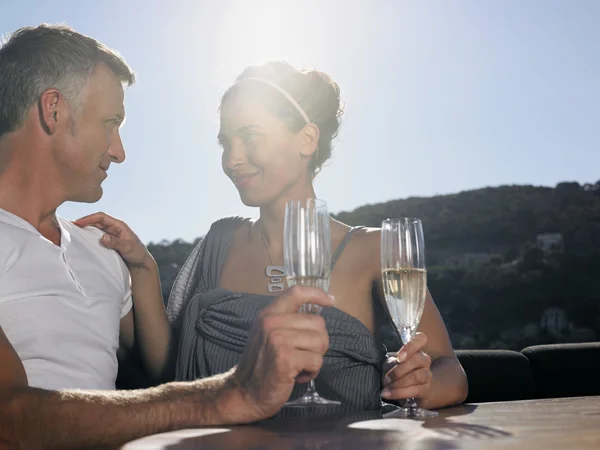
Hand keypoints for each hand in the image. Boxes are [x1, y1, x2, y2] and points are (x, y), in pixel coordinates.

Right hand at [74, 212, 152, 269]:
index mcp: (119, 225)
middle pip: (96, 221)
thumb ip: (116, 242)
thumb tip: (102, 237)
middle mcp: (114, 228)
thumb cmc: (137, 254)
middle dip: (84, 223)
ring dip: (86, 230)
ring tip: (73, 233)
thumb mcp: (128, 248)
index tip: (77, 223)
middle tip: (70, 227)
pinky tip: (82, 241)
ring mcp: (111, 235)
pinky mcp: (109, 242)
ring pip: (96, 229)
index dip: (89, 218)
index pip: (101, 217)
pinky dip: (89, 237)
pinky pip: (97, 237)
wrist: (141, 263)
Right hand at [231, 286, 333, 421]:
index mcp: (269, 313)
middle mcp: (272, 322)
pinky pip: (317, 360)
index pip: (297, 293)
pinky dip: (312, 371)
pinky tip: (297, 376)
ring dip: (315, 358)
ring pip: (320, 342)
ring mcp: (278, 340)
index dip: (317, 294)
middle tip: (303, 354)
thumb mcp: (268, 334)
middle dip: (318, 342)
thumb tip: (318, 313)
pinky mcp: (286, 358)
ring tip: (299, 365)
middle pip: (318, 323)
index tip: (330, 301)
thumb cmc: (262, 365)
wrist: (245, 393)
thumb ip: (287, 321)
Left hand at [381, 332, 431, 401]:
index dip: (410, 346)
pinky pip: (415, 390)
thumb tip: (388, 369)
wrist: (414, 388)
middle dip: (398, 370)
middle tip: (386, 378)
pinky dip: (399, 393)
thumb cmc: (399, 371)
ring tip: (386, 387)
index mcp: (416, 349)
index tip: (399, 357)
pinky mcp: (426, 389)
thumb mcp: (393, 363)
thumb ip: (392, 362)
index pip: (421, 339)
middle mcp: (424, 360)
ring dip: (398, 383)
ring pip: (416, 376)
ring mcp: (427, 374)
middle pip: (416, 360)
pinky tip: (389, 394)